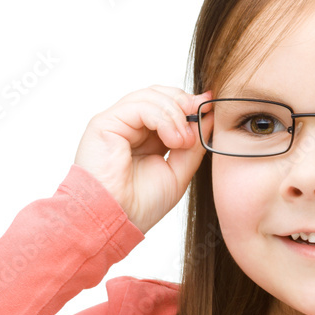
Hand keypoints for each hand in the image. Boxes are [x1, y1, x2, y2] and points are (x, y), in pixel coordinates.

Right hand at [74, 86, 211, 233]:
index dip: (189, 104)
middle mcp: (129, 127)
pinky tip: (173, 139)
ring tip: (184, 141)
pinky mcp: (105, 123)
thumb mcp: (178, 173)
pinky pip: (139, 105)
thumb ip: (192, 145)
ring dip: (176, 115)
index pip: (167, 106)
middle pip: (159, 94)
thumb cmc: (140, 206)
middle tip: (200, 119)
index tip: (209, 107)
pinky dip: (163, 118)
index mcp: (145, 138)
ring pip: (151, 96)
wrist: (117, 221)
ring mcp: (116, 123)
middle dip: (184, 103)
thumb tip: (208, 117)